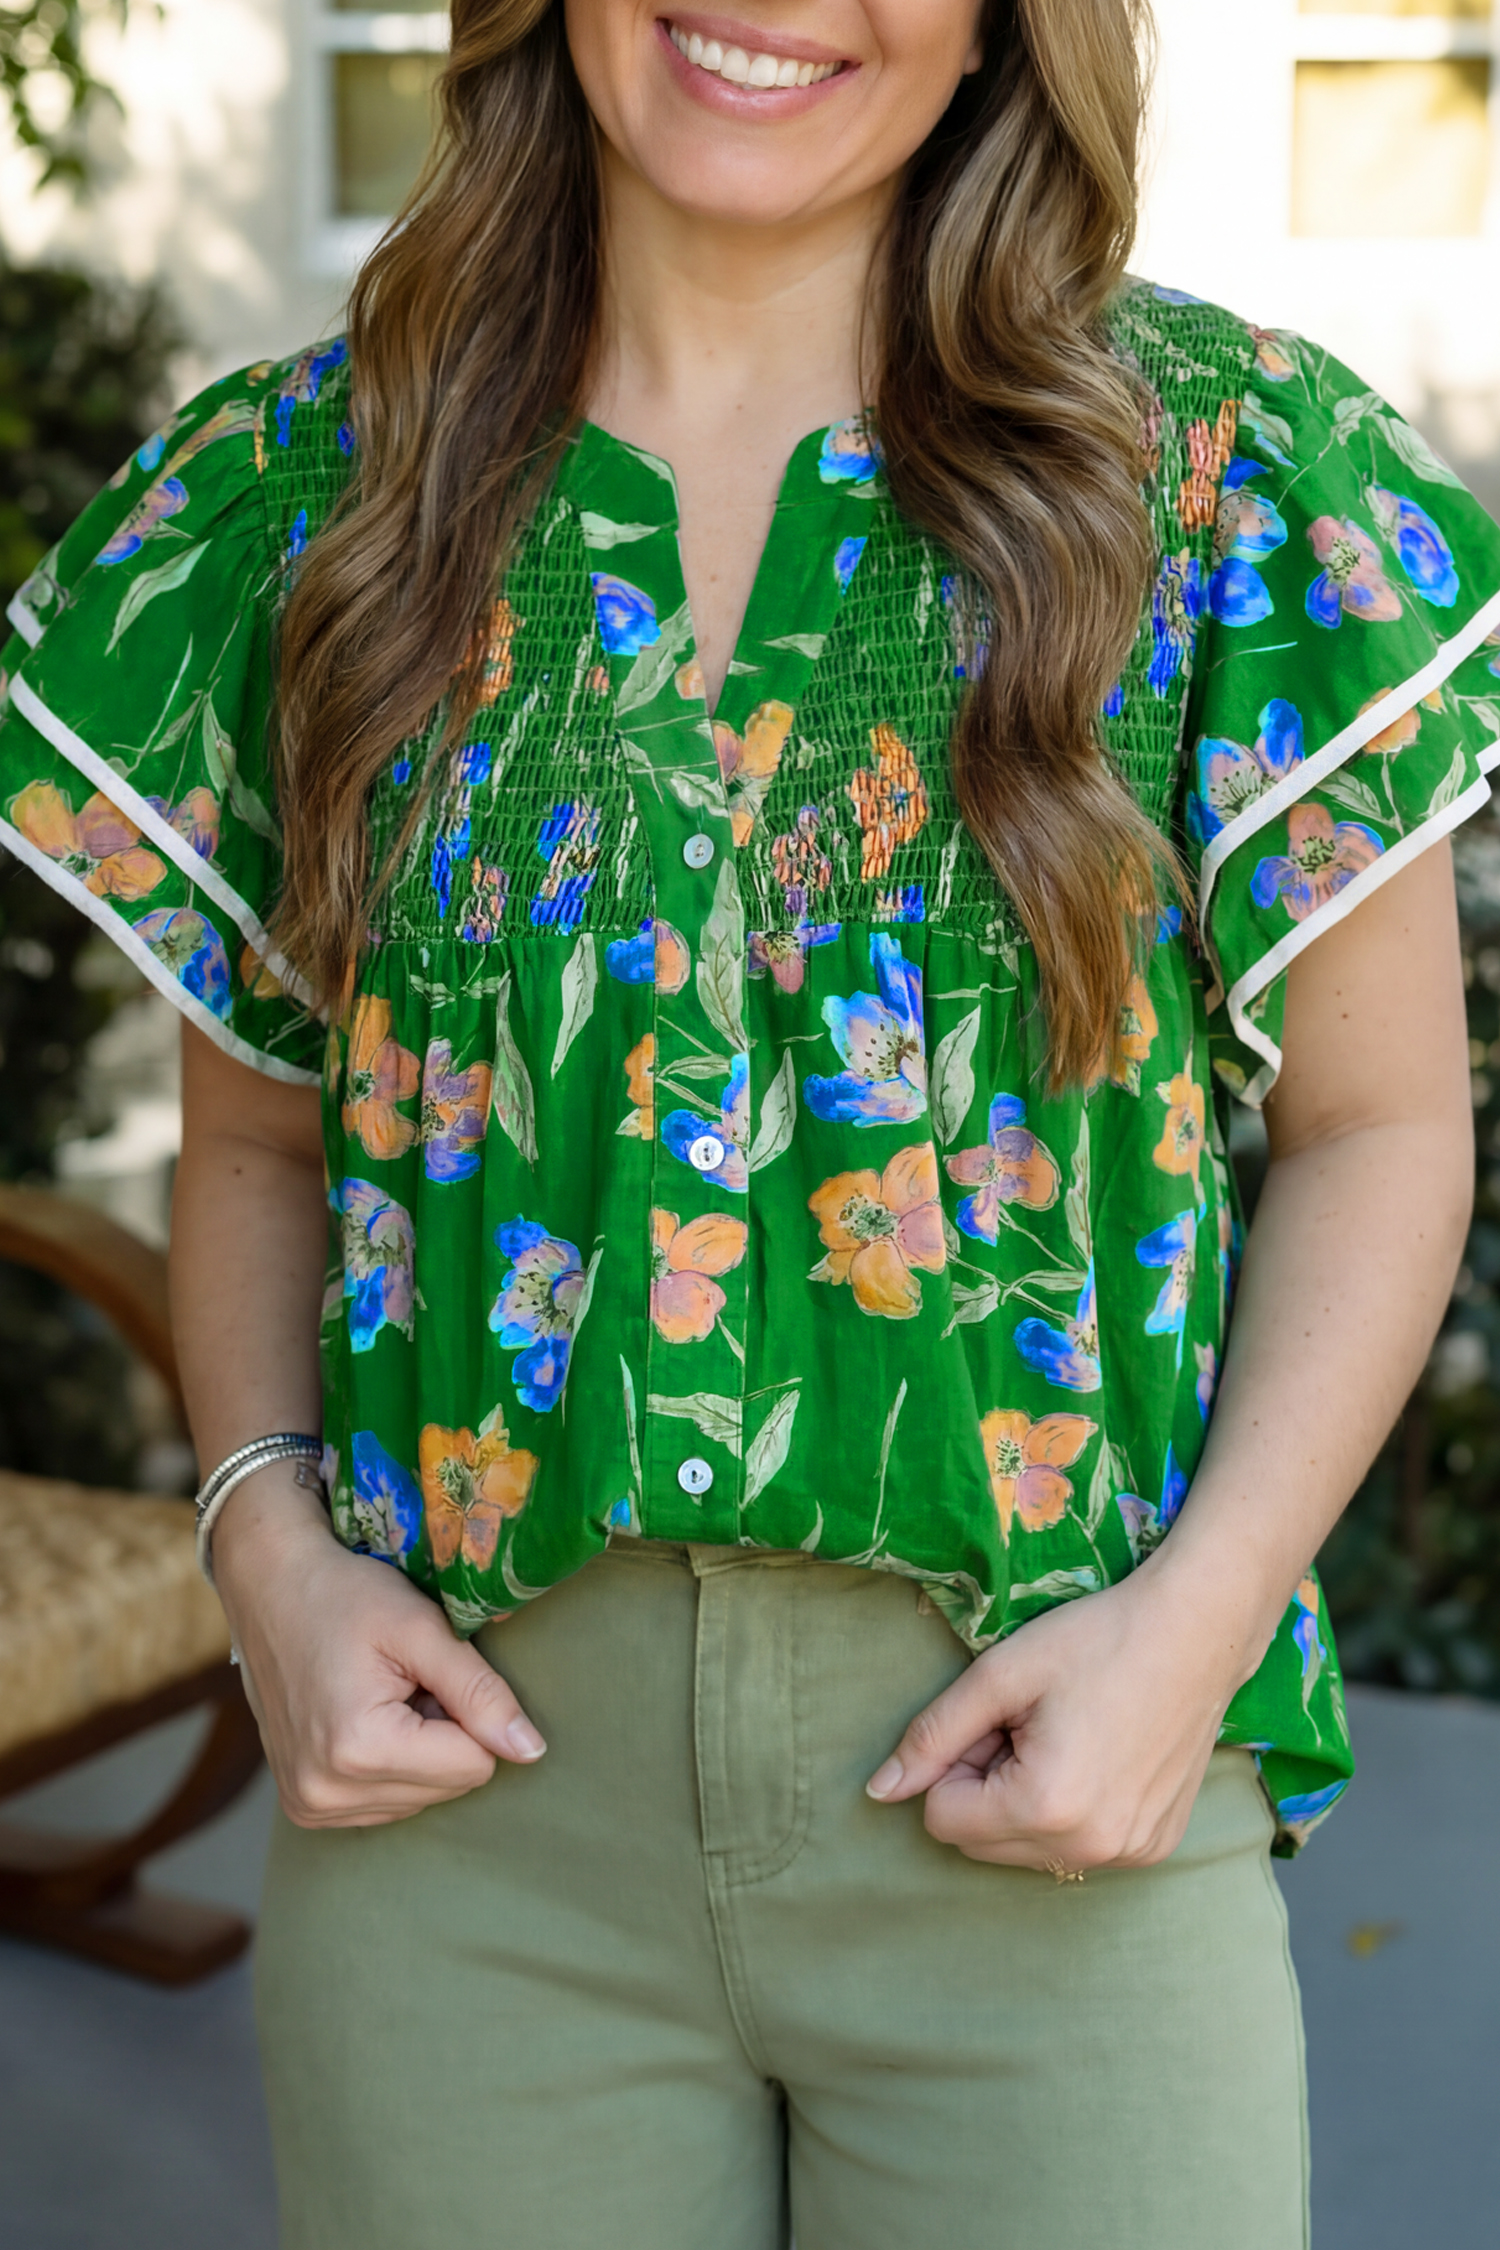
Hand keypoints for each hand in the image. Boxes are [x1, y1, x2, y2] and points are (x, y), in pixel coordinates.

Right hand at [212, 1466, 544, 1827]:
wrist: (270, 1586)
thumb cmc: (345, 1595)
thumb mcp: (421, 1629)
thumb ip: (481, 1692)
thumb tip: (533, 1752)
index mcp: (357, 1751)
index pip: (475, 1765)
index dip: (469, 1712)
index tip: (428, 1670)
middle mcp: (325, 1795)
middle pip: (449, 1787)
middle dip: (443, 1732)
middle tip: (405, 1679)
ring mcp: (309, 1807)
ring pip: (423, 1799)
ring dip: (418, 1748)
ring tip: (382, 1694)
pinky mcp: (304, 1808)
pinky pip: (387, 1804)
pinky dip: (389, 1763)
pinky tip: (363, 1717)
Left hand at [866, 1559, 1256, 1871]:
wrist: (1196, 1632)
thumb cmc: (1096, 1640)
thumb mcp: (1000, 1675)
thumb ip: (932, 1736)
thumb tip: (877, 1793)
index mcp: (1045, 1807)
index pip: (942, 1819)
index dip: (954, 1763)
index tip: (996, 1719)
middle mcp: (1091, 1849)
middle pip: (981, 1843)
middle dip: (985, 1787)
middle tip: (1027, 1725)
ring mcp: (1129, 1855)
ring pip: (1026, 1850)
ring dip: (1024, 1801)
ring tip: (1064, 1737)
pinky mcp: (1153, 1848)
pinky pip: (1076, 1849)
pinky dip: (1069, 1812)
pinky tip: (1098, 1756)